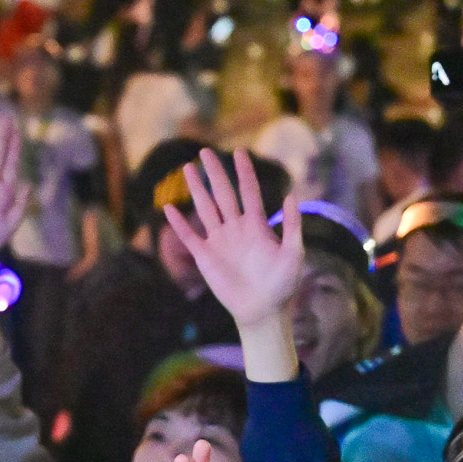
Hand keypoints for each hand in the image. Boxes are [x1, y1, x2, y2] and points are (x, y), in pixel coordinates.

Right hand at [161, 148, 302, 331]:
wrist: (263, 310)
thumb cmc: (282, 284)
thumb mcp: (293, 253)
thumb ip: (292, 225)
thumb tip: (291, 196)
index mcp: (256, 225)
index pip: (249, 191)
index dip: (244, 172)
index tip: (239, 152)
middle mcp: (236, 228)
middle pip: (223, 194)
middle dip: (215, 173)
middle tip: (205, 152)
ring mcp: (219, 241)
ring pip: (205, 209)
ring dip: (196, 189)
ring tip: (188, 169)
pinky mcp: (205, 257)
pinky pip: (189, 236)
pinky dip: (179, 223)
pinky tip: (169, 208)